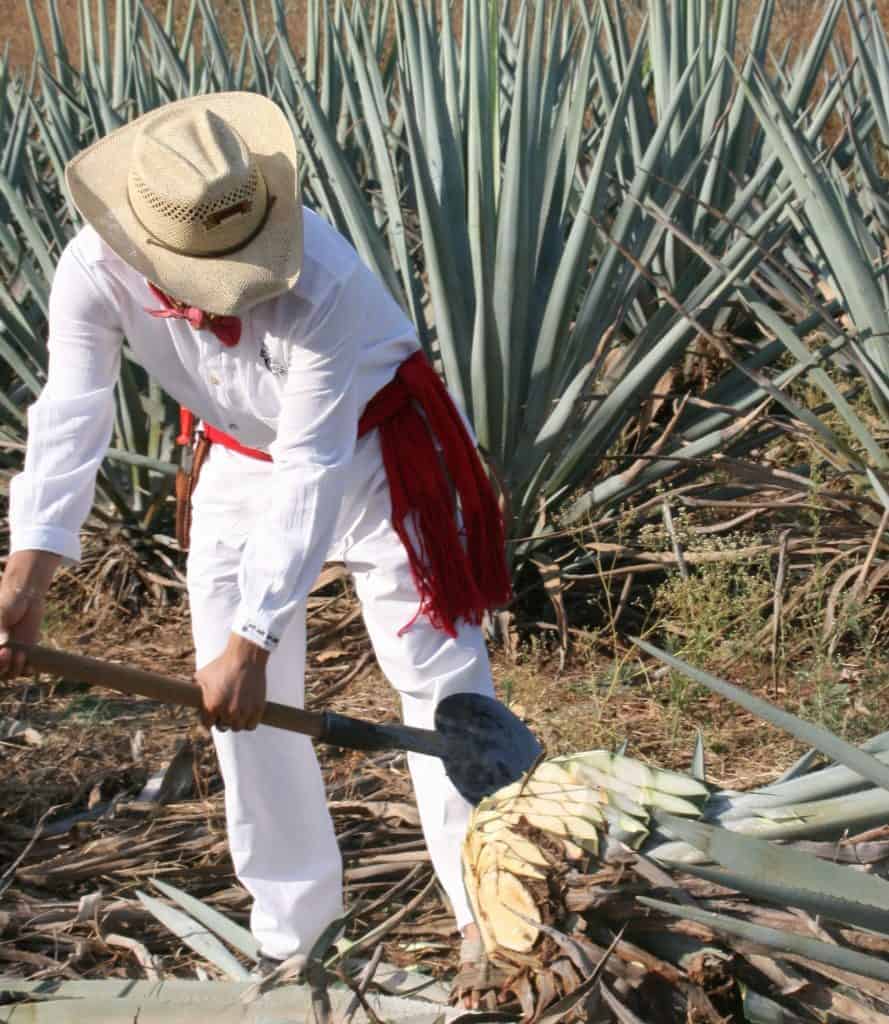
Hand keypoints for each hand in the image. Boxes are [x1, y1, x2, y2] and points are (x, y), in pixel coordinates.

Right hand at [0, 551, 60, 678]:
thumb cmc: (9, 602)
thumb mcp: (2, 613)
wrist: (27, 597)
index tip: (2, 651)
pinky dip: (26, 670)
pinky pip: (22, 670)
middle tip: (9, 653)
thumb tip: (2, 644)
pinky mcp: (23, 654)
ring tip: (20, 655)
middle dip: (0, 666)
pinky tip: (31, 667)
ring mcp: (8, 654)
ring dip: (13, 669)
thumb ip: (0, 628)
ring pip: (7, 674)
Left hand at [195, 634, 268, 731]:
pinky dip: (249, 722)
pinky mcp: (257, 709)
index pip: (207, 724)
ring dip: (236, 721)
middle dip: (223, 719)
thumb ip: (195, 690)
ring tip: (237, 712)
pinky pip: (251, 725)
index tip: (212, 714)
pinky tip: (247, 714)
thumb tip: (188, 696)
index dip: (209, 718)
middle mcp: (227, 713)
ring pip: (237, 727)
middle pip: (223, 727)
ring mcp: (244, 712)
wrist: (245, 657)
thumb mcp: (202, 676)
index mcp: (211, 707)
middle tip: (226, 710)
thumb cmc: (222, 665)